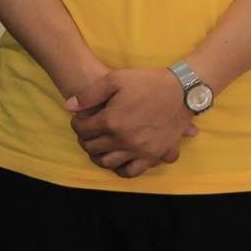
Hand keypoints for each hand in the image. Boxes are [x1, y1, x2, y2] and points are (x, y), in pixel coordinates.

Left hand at [67, 68, 196, 176]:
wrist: (182, 91)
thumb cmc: (147, 82)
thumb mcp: (114, 79)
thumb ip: (89, 94)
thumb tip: (68, 107)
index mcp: (112, 121)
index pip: (82, 129)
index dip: (76, 123)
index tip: (80, 119)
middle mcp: (124, 140)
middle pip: (92, 147)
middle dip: (84, 139)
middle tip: (87, 131)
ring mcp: (140, 150)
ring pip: (108, 163)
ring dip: (98, 155)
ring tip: (99, 145)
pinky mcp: (154, 156)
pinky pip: (132, 171)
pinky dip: (121, 168)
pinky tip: (118, 158)